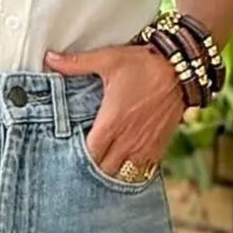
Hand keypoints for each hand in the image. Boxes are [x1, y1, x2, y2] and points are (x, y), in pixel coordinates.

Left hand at [45, 42, 184, 179]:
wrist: (182, 68)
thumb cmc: (144, 63)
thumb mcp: (108, 60)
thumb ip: (77, 64)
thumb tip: (49, 59)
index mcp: (111, 123)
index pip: (89, 155)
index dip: (79, 157)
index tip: (73, 151)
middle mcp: (126, 140)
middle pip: (103, 170)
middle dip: (94, 167)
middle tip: (86, 159)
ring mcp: (143, 147)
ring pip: (122, 174)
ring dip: (112, 171)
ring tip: (104, 164)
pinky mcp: (158, 147)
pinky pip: (141, 171)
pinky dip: (131, 170)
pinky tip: (124, 163)